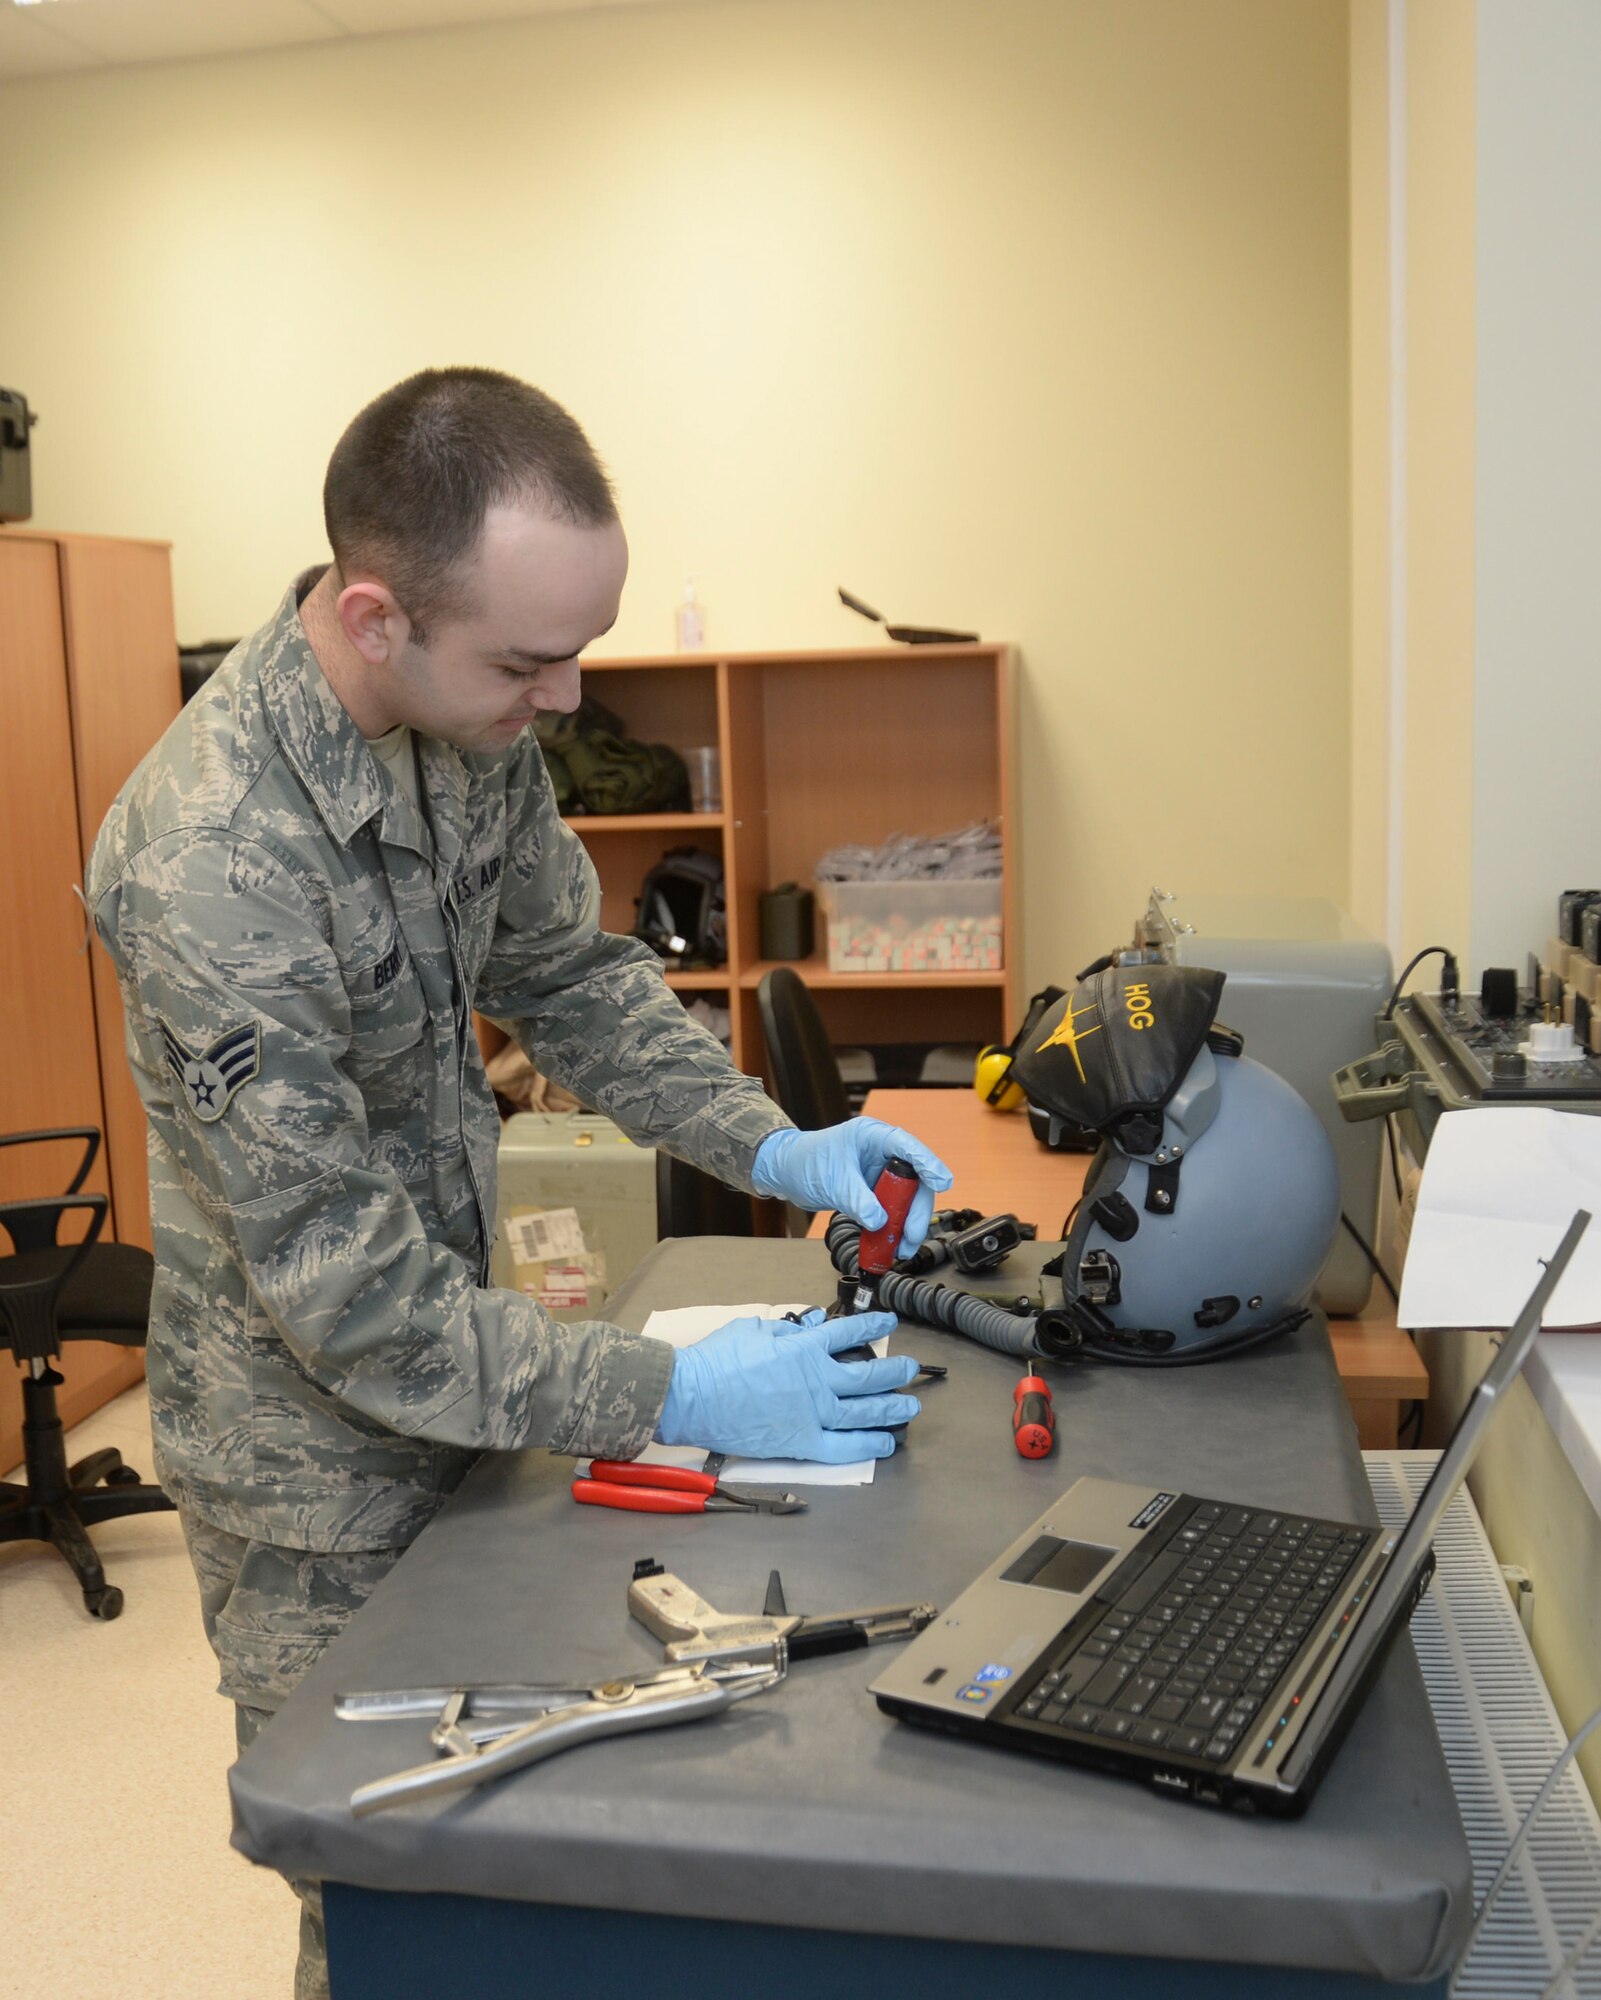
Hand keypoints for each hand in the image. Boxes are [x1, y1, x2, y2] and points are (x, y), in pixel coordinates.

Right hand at [655, 1309, 919, 1461]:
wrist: (692, 1396)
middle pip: (869, 1376)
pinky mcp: (802, 1444)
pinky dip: (868, 1446)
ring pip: (865, 1412)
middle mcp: (817, 1381)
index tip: (889, 1323)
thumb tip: (812, 1324)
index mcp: (805, 1348)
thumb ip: (789, 1329)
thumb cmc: (718, 1360)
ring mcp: (813, 1415)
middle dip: (895, 1371)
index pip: (850, 1333)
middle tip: (911, 1368)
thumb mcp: (754, 1329)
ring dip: (892, 1408)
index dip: (873, 1327)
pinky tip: (886, 1443)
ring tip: (911, 1406)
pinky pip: (844, 1448)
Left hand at [750, 1120, 952, 1255]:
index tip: (942, 1182)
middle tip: (910, 1235)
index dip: (928, 1164)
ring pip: (906, 1200)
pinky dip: (892, 1228)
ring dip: (906, 1225)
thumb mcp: (833, 1181)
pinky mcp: (875, 1192)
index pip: (908, 1147)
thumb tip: (879, 1221)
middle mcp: (883, 1153)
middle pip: (914, 1181)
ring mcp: (881, 1174)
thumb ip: (857, 1201)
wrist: (787, 1172)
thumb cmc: (806, 1162)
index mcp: (873, 1137)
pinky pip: (892, 1211)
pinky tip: (891, 1245)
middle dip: (915, 1211)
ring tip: (901, 1248)